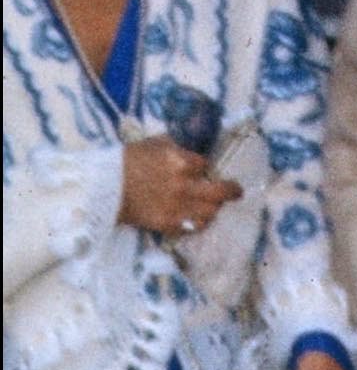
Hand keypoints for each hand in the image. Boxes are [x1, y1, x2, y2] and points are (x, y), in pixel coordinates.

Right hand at [119, 135, 239, 239]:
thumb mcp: (151, 144)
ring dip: (215, 207)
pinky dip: (200, 220)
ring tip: (213, 204)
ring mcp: (179, 206)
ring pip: (212, 211)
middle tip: (237, 191)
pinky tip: (198, 216)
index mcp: (178, 160)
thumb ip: (174, 146)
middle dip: (232, 190)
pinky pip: (197, 225)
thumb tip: (191, 149)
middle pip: (221, 191)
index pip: (204, 164)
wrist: (106, 188)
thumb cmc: (127, 161)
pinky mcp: (172, 223)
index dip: (204, 166)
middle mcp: (183, 184)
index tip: (202, 168)